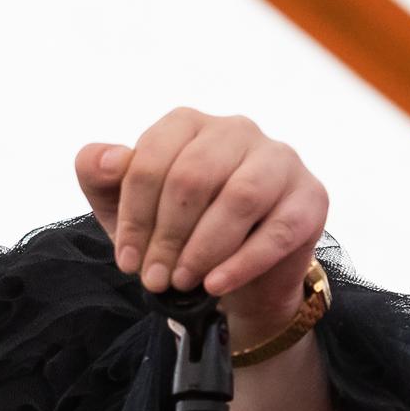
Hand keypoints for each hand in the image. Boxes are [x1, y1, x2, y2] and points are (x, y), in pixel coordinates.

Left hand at [74, 108, 328, 343]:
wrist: (230, 272)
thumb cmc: (173, 228)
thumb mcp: (122, 206)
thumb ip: (98, 174)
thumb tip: (109, 159)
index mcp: (187, 125)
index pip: (151, 160)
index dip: (134, 216)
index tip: (127, 261)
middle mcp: (237, 131)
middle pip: (193, 177)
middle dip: (167, 236)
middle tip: (155, 278)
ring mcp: (280, 160)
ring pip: (240, 198)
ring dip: (203, 248)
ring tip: (182, 282)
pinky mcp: (310, 197)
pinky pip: (279, 230)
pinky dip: (242, 263)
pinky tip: (215, 285)